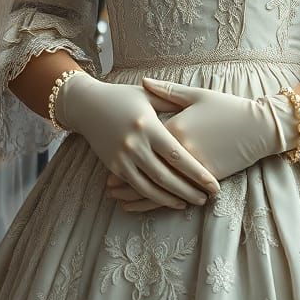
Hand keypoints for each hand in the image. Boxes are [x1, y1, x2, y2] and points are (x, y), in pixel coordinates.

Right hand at [56, 72, 220, 209]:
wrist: (87, 105)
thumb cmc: (122, 96)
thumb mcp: (148, 95)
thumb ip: (171, 102)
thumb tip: (196, 111)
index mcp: (148, 125)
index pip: (176, 154)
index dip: (196, 172)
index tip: (212, 183)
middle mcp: (134, 144)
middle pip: (165, 176)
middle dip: (187, 190)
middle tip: (206, 198)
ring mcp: (122, 157)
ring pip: (150, 187)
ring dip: (171, 198)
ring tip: (189, 203)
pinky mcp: (113, 166)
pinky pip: (135, 186)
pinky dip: (152, 197)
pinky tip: (166, 200)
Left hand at [105, 78, 298, 212]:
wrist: (258, 126)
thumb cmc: (227, 107)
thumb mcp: (196, 95)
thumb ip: (167, 91)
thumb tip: (144, 81)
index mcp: (175, 127)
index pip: (142, 142)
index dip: (124, 150)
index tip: (107, 155)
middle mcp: (179, 151)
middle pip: (146, 169)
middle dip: (126, 179)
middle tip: (108, 186)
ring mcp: (192, 168)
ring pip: (159, 187)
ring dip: (138, 196)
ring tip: (120, 200)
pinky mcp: (204, 180)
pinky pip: (177, 194)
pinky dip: (160, 203)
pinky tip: (150, 206)